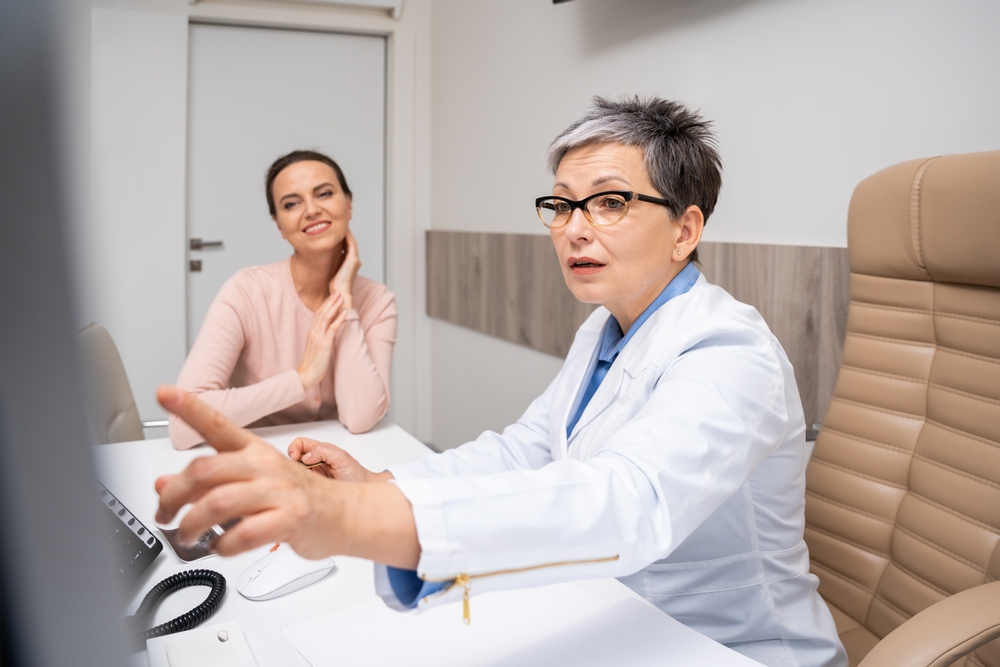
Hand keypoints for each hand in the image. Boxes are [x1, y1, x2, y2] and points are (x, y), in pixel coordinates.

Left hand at [153, 386, 419, 565]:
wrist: (344, 514)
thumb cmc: (297, 497)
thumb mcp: (251, 482)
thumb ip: (207, 483)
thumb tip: (163, 484)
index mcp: (253, 451)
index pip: (217, 424)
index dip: (189, 407)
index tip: (164, 393)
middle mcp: (264, 466)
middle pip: (204, 470)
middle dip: (172, 496)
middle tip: (163, 514)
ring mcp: (279, 492)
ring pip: (218, 503)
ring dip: (191, 525)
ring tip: (187, 537)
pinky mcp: (290, 519)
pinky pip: (244, 533)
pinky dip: (223, 546)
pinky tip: (220, 547)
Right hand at [288, 437, 392, 482]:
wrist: (364, 489)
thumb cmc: (356, 474)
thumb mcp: (341, 458)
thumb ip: (324, 451)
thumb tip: (306, 456)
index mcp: (321, 450)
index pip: (301, 443)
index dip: (294, 448)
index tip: (295, 457)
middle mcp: (315, 460)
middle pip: (295, 456)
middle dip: (291, 461)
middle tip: (297, 469)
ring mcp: (313, 474)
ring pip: (295, 470)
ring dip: (294, 473)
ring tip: (302, 478)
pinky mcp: (313, 486)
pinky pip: (300, 483)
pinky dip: (298, 484)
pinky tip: (304, 486)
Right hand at [297, 291, 346, 390]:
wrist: (305, 374)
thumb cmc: (312, 363)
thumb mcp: (316, 346)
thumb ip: (320, 337)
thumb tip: (327, 332)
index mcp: (312, 332)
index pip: (319, 314)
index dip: (326, 304)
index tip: (333, 295)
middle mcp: (314, 332)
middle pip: (322, 312)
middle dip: (331, 301)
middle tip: (338, 291)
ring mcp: (318, 337)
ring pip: (326, 317)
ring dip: (334, 306)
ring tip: (341, 297)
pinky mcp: (324, 344)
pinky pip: (332, 329)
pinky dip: (338, 319)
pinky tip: (344, 313)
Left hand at [330, 229, 360, 310]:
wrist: (341, 293)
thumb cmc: (336, 285)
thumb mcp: (334, 271)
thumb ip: (333, 263)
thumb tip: (324, 258)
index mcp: (351, 263)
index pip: (348, 247)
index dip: (344, 238)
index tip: (336, 231)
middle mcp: (355, 260)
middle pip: (351, 242)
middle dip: (346, 234)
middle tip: (339, 225)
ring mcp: (355, 260)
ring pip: (352, 242)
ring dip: (347, 233)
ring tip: (341, 225)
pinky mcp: (353, 260)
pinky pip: (351, 244)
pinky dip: (348, 237)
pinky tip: (342, 231)